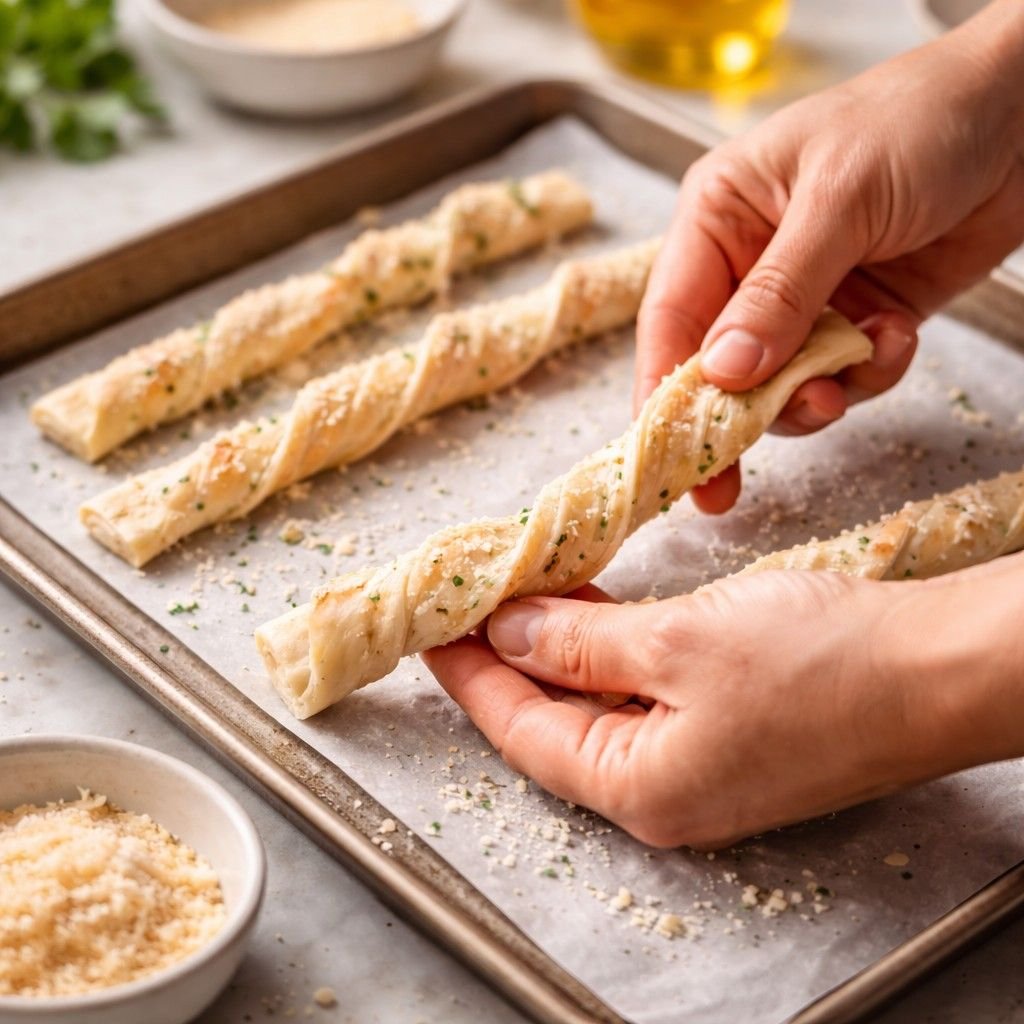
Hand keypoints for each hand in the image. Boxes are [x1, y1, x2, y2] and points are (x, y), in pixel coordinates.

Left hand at [422, 559, 1023, 847]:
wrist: (942, 671)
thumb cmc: (825, 663)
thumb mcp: (680, 642)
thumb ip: (582, 643)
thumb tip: (512, 633)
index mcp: (641, 789)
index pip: (520, 729)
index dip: (467, 674)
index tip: (430, 626)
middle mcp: (663, 793)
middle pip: (552, 722)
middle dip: (504, 658)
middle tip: (464, 600)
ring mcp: (699, 768)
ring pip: (598, 705)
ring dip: (557, 649)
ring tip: (517, 593)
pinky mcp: (728, 734)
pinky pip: (643, 696)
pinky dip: (609, 651)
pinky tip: (590, 609)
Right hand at [636, 0, 1023, 513]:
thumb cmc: (918, 119)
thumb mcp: (840, 200)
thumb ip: (781, 293)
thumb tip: (725, 374)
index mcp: (719, 219)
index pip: (671, 320)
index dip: (665, 394)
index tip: (669, 459)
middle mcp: (749, 265)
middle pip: (719, 367)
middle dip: (739, 417)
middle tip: (730, 487)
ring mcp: (806, 297)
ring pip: (781, 384)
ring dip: (817, 393)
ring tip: (857, 366)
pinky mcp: (858, 319)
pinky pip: (844, 377)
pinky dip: (871, 372)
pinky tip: (898, 333)